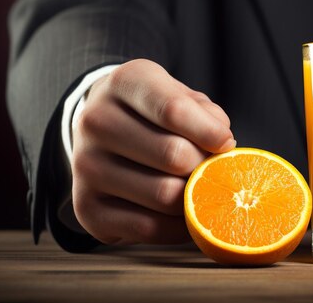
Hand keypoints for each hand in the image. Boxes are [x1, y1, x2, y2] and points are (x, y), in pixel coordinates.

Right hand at [71, 59, 234, 244]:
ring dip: (193, 199)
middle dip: (203, 167)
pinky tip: (185, 216)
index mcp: (123, 84)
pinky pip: (146, 228)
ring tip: (199, 191)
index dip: (209, 132)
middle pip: (173, 155)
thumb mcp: (178, 96)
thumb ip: (206, 114)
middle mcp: (95, 121)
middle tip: (210, 170)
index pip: (173, 110)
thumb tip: (223, 147)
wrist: (101, 132)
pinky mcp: (85, 206)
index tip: (227, 144)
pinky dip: (176, 228)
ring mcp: (85, 166)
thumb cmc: (151, 113)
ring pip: (163, 195)